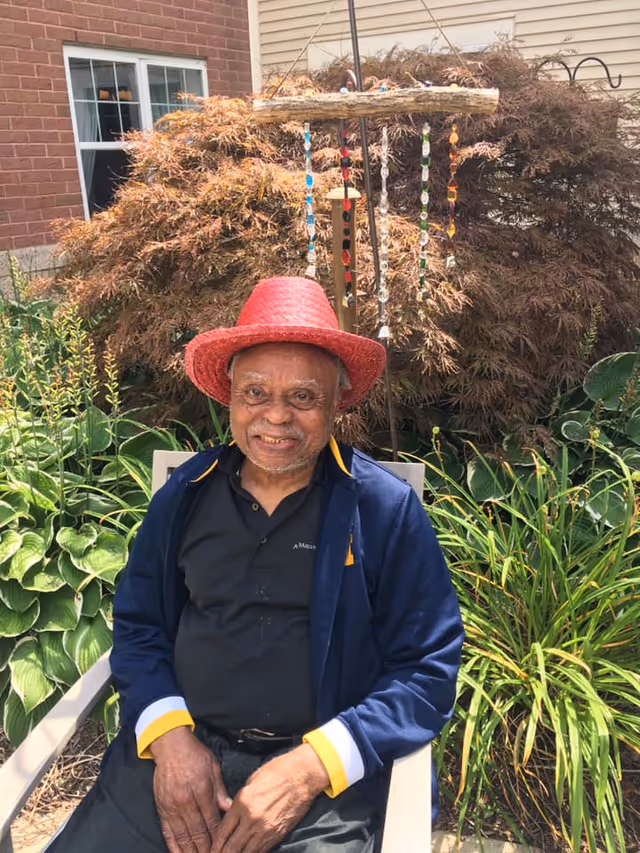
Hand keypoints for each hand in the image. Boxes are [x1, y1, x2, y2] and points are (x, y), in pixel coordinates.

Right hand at [150, 726, 231, 852]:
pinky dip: (173, 846)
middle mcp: (186, 802)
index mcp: (202, 790)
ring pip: (183, 836)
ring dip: (191, 851)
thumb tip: (230, 808)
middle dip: (206, 849)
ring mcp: (172, 807)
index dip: (218, 838)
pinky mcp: (162, 808)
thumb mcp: (213, 767)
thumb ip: (220, 790)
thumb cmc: (194, 754)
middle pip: (198, 833)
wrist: (170, 745)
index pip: (212, 821)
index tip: (223, 848)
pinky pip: (168, 832)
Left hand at [211, 744, 328, 852]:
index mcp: (242, 803)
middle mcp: (252, 819)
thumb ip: (239, 802)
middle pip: (230, 848)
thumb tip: (231, 815)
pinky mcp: (277, 834)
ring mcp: (265, 829)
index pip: (222, 832)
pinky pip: (260, 851)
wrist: (302, 775)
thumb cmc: (277, 771)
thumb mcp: (251, 782)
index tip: (211, 848)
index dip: (215, 844)